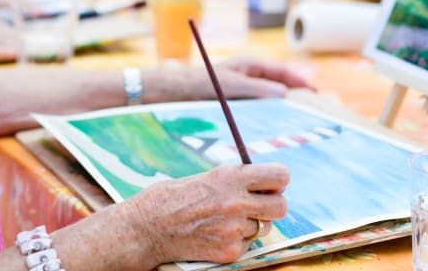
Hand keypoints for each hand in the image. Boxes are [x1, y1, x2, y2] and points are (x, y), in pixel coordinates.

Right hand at [128, 163, 289, 264]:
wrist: (145, 229)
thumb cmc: (169, 199)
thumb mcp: (203, 178)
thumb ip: (232, 181)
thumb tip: (259, 183)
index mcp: (230, 177)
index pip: (280, 175)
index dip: (278, 181)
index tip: (273, 184)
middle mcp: (236, 202)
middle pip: (281, 206)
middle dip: (273, 205)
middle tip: (260, 206)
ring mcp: (233, 229)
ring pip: (263, 228)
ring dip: (251, 225)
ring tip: (224, 221)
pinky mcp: (229, 251)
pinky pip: (247, 245)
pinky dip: (236, 241)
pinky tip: (214, 235)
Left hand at [142, 55, 315, 102]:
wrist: (178, 92)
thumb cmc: (204, 85)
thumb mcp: (233, 86)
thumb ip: (259, 88)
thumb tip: (284, 92)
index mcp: (250, 65)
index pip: (281, 71)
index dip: (299, 80)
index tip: (314, 92)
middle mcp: (249, 74)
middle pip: (279, 82)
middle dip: (296, 92)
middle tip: (314, 104)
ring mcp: (243, 87)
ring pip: (270, 95)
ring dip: (284, 104)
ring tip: (301, 116)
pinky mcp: (237, 100)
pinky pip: (259, 105)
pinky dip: (271, 112)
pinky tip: (276, 125)